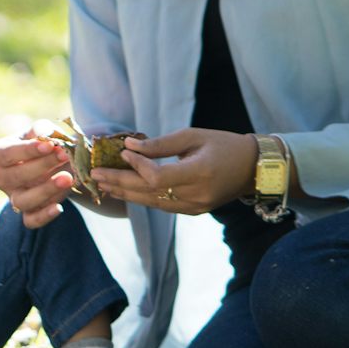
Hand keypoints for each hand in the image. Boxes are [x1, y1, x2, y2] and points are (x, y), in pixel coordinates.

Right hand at [0, 120, 79, 227]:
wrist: (50, 163)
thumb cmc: (40, 144)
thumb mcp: (39, 131)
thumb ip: (41, 130)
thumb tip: (45, 135)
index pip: (7, 154)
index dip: (28, 151)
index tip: (49, 145)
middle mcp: (1, 179)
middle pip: (16, 176)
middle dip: (43, 165)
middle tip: (64, 155)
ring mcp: (13, 198)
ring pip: (23, 201)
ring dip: (46, 190)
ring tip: (68, 178)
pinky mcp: (27, 213)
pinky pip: (31, 220)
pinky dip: (44, 216)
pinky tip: (59, 208)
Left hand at [91, 128, 257, 214]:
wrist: (253, 169)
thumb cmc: (224, 145)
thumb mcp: (194, 136)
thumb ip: (161, 144)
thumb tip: (130, 147)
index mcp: (199, 173)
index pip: (158, 177)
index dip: (137, 166)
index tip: (123, 152)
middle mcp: (196, 195)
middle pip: (149, 192)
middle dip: (119, 183)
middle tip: (95, 174)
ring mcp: (194, 207)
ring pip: (152, 202)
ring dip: (125, 193)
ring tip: (102, 184)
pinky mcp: (193, 211)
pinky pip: (161, 206)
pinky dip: (141, 198)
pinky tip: (123, 191)